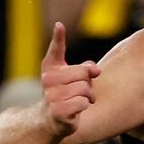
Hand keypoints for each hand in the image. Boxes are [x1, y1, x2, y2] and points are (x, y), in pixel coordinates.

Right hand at [40, 22, 100, 136]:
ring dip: (88, 96)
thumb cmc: (66, 93)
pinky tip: (75, 110)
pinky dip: (84, 106)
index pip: (56, 50)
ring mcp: (52, 96)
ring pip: (86, 89)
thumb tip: (95, 69)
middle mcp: (48, 80)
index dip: (58, 36)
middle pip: (84, 73)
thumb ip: (85, 68)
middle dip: (88, 83)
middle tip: (81, 91)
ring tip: (78, 100)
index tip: (60, 24)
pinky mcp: (58, 111)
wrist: (51, 120)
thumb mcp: (72, 78)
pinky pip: (83, 102)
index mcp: (52, 69)